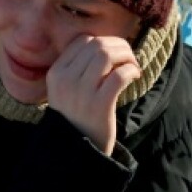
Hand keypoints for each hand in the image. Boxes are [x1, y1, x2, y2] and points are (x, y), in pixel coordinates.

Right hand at [45, 36, 140, 155]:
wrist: (77, 151)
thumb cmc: (77, 115)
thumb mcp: (66, 89)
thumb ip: (79, 67)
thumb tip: (108, 43)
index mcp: (56, 72)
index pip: (83, 40)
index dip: (103, 41)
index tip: (114, 51)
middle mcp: (66, 79)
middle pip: (97, 45)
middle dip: (119, 46)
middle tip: (129, 57)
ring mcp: (82, 92)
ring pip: (107, 55)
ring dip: (127, 56)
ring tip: (133, 65)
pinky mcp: (99, 105)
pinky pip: (119, 75)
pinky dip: (131, 71)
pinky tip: (135, 76)